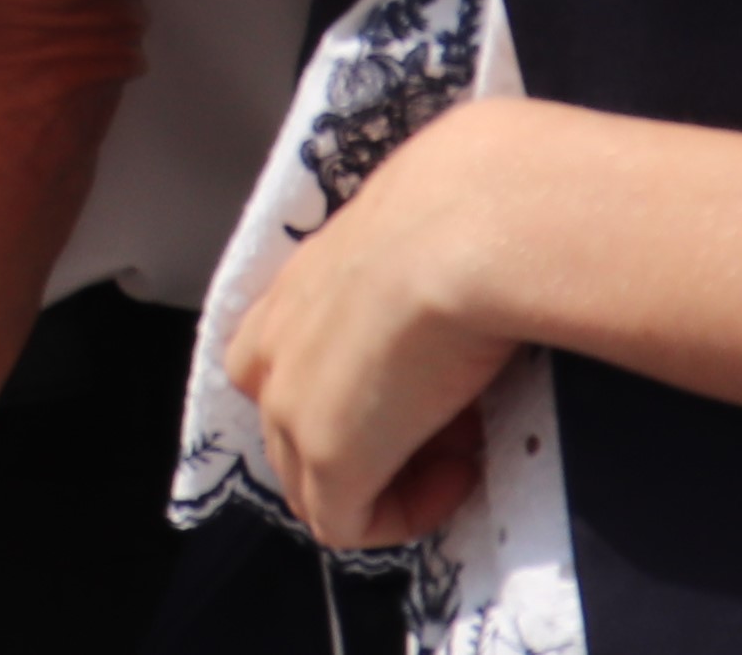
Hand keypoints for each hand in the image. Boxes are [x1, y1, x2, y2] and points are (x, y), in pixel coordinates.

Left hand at [223, 98, 529, 548]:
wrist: (468, 227)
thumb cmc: (464, 216)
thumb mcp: (425, 242)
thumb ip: (417, 275)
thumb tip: (453, 311)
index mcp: (293, 288)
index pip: (282, 362)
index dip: (357, 388)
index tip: (433, 376)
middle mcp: (274, 346)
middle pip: (294, 432)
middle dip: (375, 440)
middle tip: (459, 416)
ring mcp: (290, 409)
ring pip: (314, 482)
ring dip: (388, 476)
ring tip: (465, 439)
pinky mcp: (327, 461)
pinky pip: (345, 525)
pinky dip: (404, 513)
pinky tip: (461, 471)